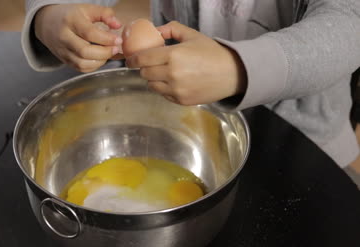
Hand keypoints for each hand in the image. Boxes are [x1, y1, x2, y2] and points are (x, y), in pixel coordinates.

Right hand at [34, 4, 122, 71]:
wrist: (48, 24)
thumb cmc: (71, 16)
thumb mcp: (87, 9)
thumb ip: (105, 14)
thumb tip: (118, 25)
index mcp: (70, 20)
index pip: (89, 33)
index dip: (106, 39)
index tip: (118, 40)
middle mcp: (64, 37)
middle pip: (85, 51)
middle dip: (104, 53)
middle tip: (115, 49)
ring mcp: (62, 51)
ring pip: (82, 63)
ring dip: (100, 61)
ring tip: (107, 53)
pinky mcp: (64, 60)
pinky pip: (80, 68)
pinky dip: (93, 66)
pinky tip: (99, 58)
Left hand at [126, 21, 246, 104]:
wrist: (232, 74)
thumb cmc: (212, 53)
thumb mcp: (192, 35)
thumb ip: (171, 29)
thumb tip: (155, 30)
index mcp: (173, 55)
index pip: (142, 59)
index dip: (132, 60)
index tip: (129, 60)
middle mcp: (172, 74)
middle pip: (144, 73)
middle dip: (143, 68)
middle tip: (147, 64)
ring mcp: (176, 89)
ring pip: (151, 85)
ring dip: (152, 79)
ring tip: (161, 73)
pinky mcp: (180, 100)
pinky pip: (162, 94)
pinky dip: (163, 88)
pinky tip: (172, 81)